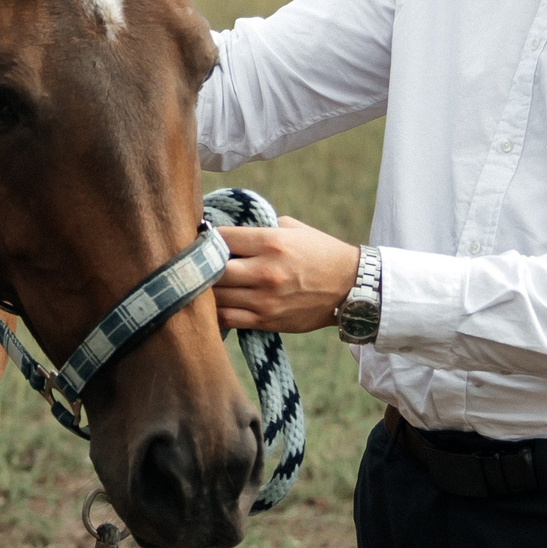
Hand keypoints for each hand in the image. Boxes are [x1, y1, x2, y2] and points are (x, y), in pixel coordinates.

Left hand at [213, 219, 361, 333]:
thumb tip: (228, 230)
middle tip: (195, 264)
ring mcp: (265, 299)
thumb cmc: (321, 252)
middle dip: (200, 266)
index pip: (221, 238)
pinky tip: (210, 305)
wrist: (351, 287)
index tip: (199, 239)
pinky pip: (227, 319)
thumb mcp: (293, 229)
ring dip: (203, 291)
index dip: (205, 238)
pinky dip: (214, 312)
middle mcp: (265, 271)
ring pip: (215, 297)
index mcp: (271, 242)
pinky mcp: (266, 320)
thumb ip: (261, 228)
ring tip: (200, 284)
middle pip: (212, 270)